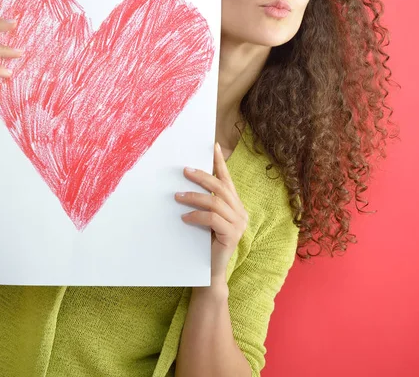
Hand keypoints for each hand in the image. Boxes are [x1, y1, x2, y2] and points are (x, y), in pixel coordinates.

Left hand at [175, 142, 248, 282]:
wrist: (209, 273)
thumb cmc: (204, 244)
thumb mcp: (204, 218)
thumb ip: (203, 202)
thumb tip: (186, 180)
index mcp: (235, 205)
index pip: (227, 179)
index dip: (220, 162)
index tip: (213, 146)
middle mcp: (240, 212)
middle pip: (221, 187)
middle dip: (202, 176)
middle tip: (184, 171)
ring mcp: (239, 224)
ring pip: (215, 202)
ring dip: (194, 196)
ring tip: (177, 196)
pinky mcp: (232, 236)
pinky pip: (213, 219)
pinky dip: (197, 216)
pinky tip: (185, 217)